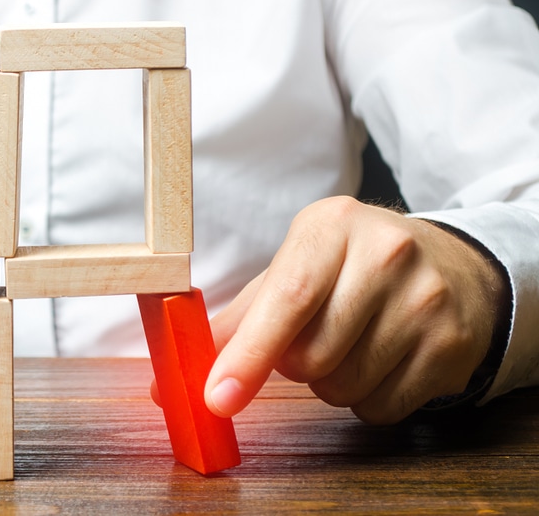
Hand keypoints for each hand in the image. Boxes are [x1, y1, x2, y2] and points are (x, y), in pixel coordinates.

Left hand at [204, 196, 506, 424]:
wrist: (452, 268)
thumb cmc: (350, 270)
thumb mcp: (295, 268)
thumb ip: (237, 318)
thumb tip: (180, 374)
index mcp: (331, 225)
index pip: (286, 297)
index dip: (248, 354)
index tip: (217, 397)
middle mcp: (386, 253)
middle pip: (310, 354)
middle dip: (296, 365)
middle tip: (311, 338)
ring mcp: (426, 298)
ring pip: (344, 386)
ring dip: (330, 384)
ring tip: (349, 345)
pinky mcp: (452, 344)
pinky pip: (382, 407)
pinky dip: (368, 400)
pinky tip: (381, 362)